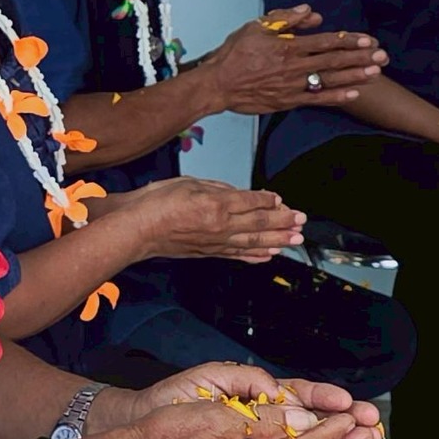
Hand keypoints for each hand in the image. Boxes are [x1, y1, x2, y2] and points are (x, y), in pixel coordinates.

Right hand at [128, 178, 304, 261]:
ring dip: (278, 240)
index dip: (269, 201)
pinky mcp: (209, 252)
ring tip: (296, 239)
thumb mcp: (189, 182)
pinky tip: (269, 255)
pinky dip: (256, 256)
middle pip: (259, 223)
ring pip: (254, 241)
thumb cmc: (156, 202)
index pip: (252, 202)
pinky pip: (238, 255)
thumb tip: (238, 195)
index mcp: (216, 204)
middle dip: (283, 221)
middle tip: (301, 220)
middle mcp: (220, 225)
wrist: (136, 228)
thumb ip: (217, 188)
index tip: (281, 200)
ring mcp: (216, 242)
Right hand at [198, 7, 387, 114]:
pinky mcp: (288, 101)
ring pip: (329, 80)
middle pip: (333, 61)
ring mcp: (292, 85)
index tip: (368, 39)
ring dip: (354, 76)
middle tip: (382, 56)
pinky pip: (317, 99)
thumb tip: (311, 12)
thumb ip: (285, 18)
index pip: (325, 41)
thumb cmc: (234, 54)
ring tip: (375, 73)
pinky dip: (336, 96)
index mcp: (287, 46)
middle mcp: (294, 66)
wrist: (217, 84)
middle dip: (360, 58)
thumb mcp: (256, 27)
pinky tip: (353, 93)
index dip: (349, 40)